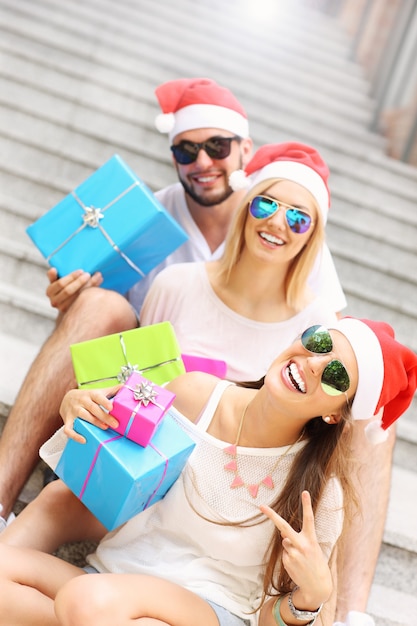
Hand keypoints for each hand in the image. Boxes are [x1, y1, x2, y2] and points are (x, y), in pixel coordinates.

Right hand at [46, 267, 102, 312]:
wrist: (67, 306)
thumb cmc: (62, 289)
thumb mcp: (56, 282)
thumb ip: (53, 276)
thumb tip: (53, 269)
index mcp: (50, 291)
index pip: (61, 283)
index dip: (71, 277)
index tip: (81, 271)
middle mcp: (55, 301)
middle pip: (69, 291)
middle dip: (80, 281)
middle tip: (89, 274)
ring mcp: (64, 308)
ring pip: (78, 296)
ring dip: (89, 285)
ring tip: (98, 276)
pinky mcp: (73, 312)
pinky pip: (84, 301)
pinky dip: (93, 291)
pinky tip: (99, 283)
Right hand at [59, 386, 121, 442]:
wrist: (67, 398)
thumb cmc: (87, 397)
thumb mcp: (98, 392)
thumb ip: (112, 390)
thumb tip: (126, 386)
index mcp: (90, 394)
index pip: (97, 396)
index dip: (104, 401)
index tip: (112, 407)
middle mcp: (81, 401)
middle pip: (93, 408)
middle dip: (104, 416)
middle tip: (115, 424)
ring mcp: (73, 410)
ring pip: (83, 416)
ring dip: (94, 422)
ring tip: (104, 427)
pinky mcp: (67, 420)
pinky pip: (69, 429)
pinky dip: (75, 435)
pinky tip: (84, 440)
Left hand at [260, 491, 331, 607]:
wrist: (318, 587)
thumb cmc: (316, 564)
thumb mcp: (312, 548)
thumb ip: (298, 539)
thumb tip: (282, 534)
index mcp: (311, 540)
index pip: (309, 519)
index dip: (307, 505)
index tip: (305, 492)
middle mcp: (301, 545)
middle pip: (284, 526)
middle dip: (272, 515)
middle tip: (261, 506)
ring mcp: (293, 554)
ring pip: (285, 542)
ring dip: (290, 547)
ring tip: (301, 559)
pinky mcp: (287, 562)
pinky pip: (284, 554)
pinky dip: (289, 557)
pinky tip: (297, 565)